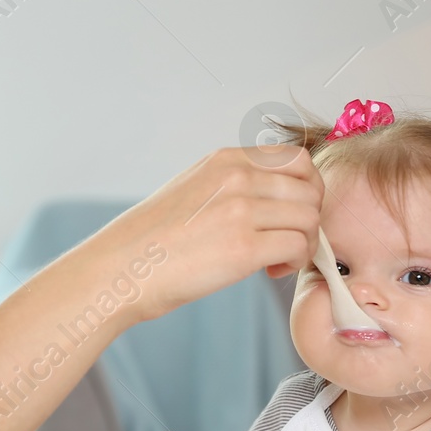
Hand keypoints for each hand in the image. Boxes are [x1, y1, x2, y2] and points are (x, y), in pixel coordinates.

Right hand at [80, 146, 322, 321]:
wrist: (120, 269)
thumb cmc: (151, 240)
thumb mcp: (191, 189)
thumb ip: (230, 183)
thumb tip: (271, 196)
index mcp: (225, 160)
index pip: (297, 159)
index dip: (306, 189)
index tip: (290, 214)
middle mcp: (236, 177)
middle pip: (310, 189)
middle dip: (309, 218)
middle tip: (287, 241)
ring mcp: (240, 210)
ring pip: (309, 218)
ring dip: (303, 243)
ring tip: (276, 260)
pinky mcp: (243, 248)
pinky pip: (298, 246)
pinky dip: (294, 262)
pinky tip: (269, 271)